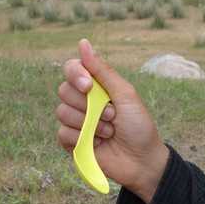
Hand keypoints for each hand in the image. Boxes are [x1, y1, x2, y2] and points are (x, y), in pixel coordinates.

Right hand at [56, 39, 168, 202]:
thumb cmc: (139, 126)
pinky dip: (81, 138)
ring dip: (90, 124)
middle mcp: (83, 101)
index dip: (76, 75)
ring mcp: (76, 122)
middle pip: (63, 90)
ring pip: (62, 112)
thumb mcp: (125, 94)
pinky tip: (98, 143)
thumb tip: (83, 42)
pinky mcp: (72, 142)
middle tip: (111, 115)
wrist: (142, 160)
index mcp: (96, 86)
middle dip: (88, 105)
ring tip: (109, 131)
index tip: (89, 87)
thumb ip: (103, 70)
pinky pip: (62, 133)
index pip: (71, 69)